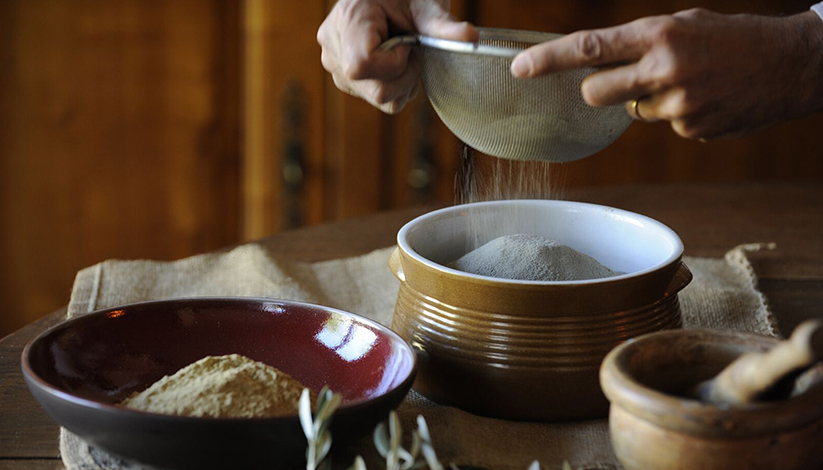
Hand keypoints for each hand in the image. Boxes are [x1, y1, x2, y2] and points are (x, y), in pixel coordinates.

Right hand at [318, 0, 477, 113]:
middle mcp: (334, 48)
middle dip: (404, 77)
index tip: (407, 43)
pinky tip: (392, 63)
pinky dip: (392, 86)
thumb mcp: (425, 4)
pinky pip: (374, 99)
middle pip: (376, 91)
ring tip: (402, 54)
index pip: (362, 65)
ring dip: (401, 84)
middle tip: (411, 50)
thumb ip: (444, 24)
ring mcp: (334, 66)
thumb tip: (472, 38)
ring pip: (378, 100)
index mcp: (349, 20)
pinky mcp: (343, 79)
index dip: (393, 63)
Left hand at [511, 9, 822, 138]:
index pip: (590, 48)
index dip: (549, 59)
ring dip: (650, 100)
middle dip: (599, 90)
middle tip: (626, 79)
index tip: (519, 68)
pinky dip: (678, 114)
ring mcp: (679, 103)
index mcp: (659, 34)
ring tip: (690, 82)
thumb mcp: (683, 24)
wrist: (793, 63)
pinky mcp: (692, 129)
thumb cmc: (732, 36)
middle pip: (596, 93)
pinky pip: (665, 125)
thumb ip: (639, 45)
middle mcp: (664, 69)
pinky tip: (707, 98)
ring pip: (634, 112)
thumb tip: (597, 69)